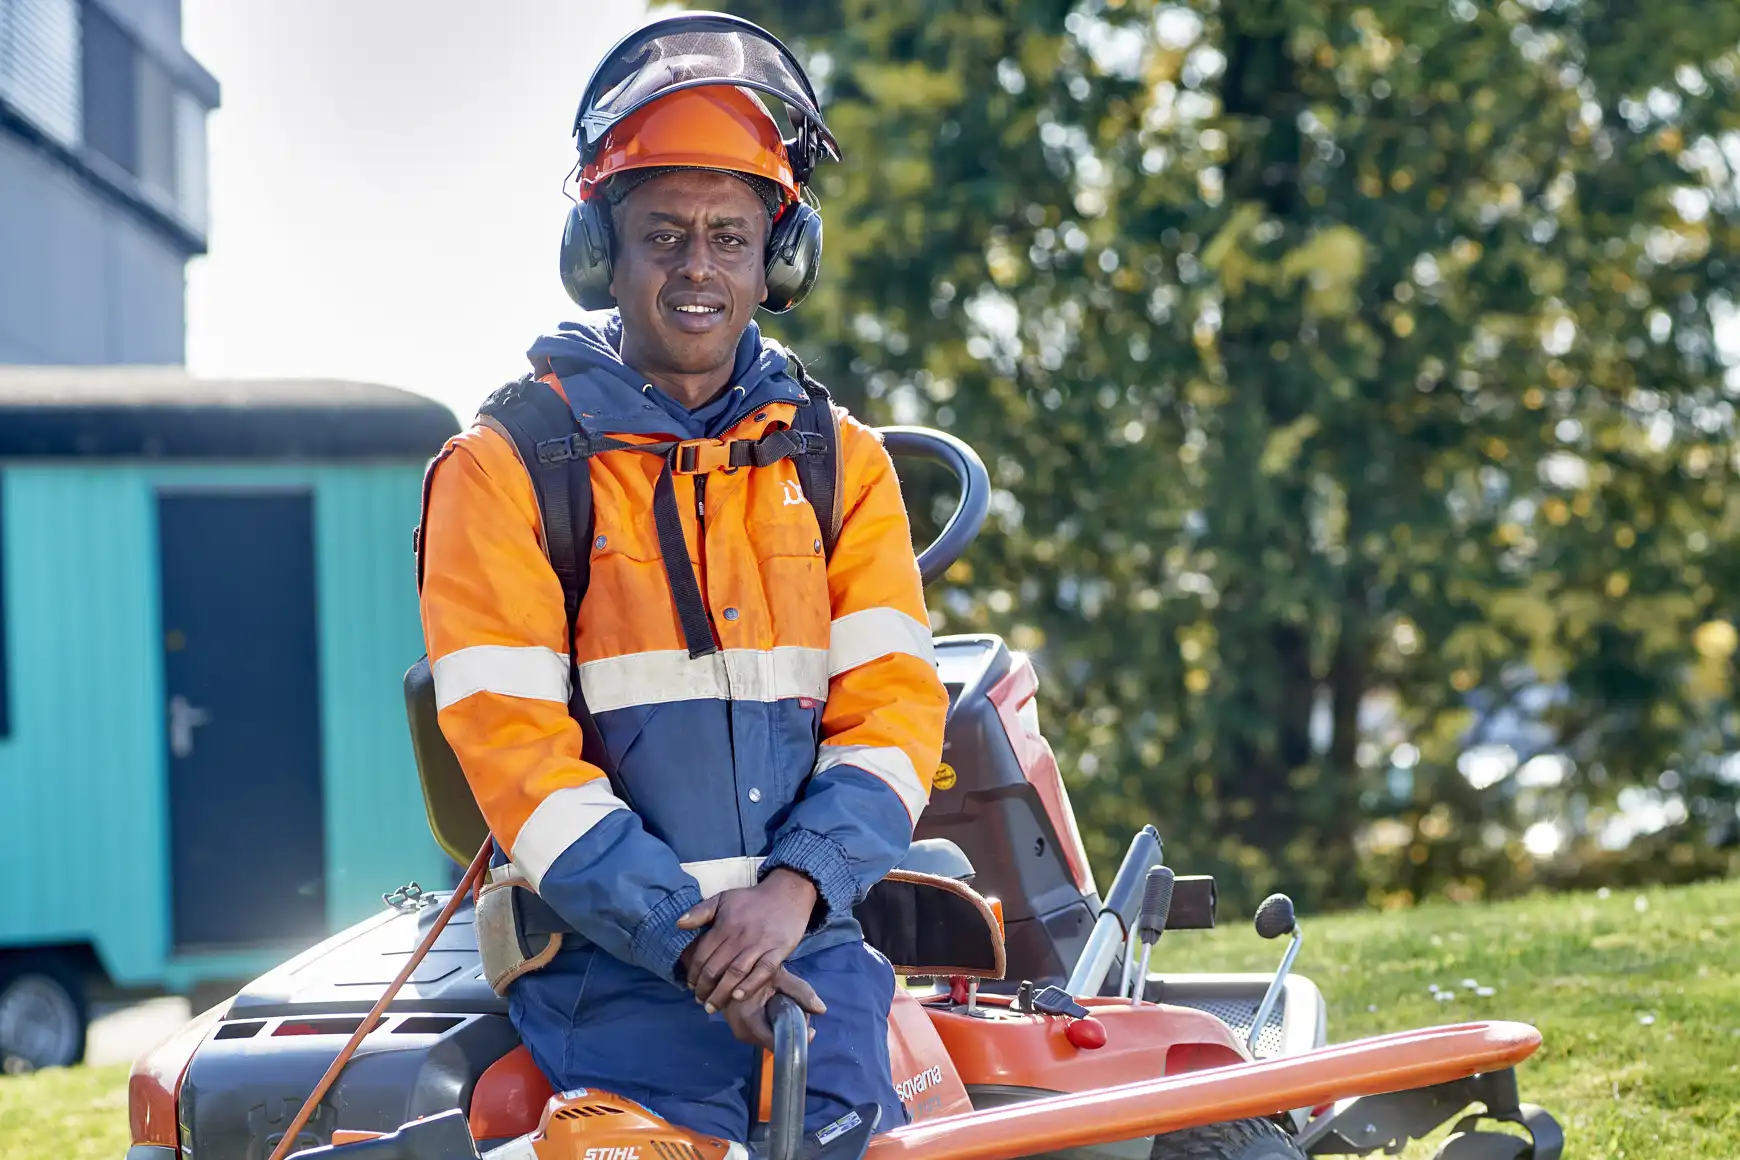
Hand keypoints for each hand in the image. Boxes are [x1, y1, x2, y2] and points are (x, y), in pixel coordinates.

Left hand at [677, 869, 817, 1011]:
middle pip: (716, 968)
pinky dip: (749, 986)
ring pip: (736, 973)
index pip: (703, 955)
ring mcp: (760, 944)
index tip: (690, 986)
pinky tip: (737, 997)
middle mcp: (740, 936)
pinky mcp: (778, 951)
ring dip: (721, 993)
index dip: (693, 973)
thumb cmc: (752, 900)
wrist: (787, 893)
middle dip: (704, 988)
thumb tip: (678, 924)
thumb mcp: (723, 898)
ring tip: (712, 1006)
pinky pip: (763, 972)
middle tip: (699, 1000)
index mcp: (724, 925)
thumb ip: (700, 911)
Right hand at [720, 967, 825, 1050]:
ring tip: (791, 1009)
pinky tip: (778, 1011)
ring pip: (769, 1040)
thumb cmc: (753, 969)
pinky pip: (762, 1035)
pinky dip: (773, 1026)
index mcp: (748, 1020)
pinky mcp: (740, 1031)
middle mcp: (741, 1031)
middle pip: (774, 1043)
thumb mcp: (779, 976)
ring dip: (782, 1029)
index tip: (811, 1030)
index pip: (776, 1043)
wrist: (728, 968)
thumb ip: (800, 991)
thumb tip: (822, 1010)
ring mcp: (739, 1033)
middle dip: (791, 1032)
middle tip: (801, 1013)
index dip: (796, 1039)